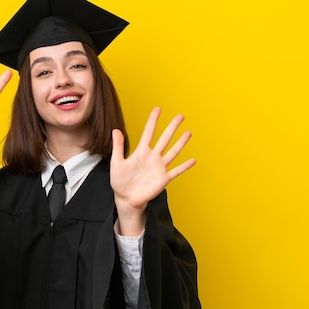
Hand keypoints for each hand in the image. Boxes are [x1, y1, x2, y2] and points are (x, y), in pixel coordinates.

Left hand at [110, 108, 195, 234]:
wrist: (125, 198)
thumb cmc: (119, 181)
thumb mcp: (116, 162)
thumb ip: (118, 147)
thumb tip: (115, 130)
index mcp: (141, 152)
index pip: (148, 132)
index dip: (153, 121)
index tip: (158, 109)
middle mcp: (152, 157)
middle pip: (165, 139)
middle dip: (172, 127)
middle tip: (180, 116)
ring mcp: (159, 167)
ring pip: (173, 152)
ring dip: (181, 143)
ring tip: (188, 133)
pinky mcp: (163, 179)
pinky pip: (176, 171)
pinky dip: (184, 166)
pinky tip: (193, 160)